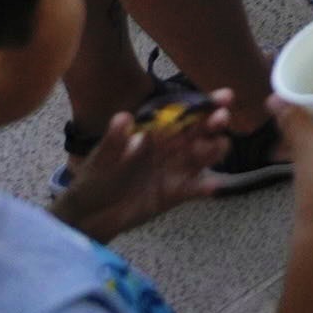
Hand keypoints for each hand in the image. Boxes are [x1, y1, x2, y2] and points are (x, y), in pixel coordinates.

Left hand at [52, 96, 231, 236]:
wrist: (88, 215)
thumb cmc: (95, 179)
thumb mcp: (100, 158)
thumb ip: (114, 140)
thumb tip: (124, 118)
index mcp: (156, 132)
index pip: (185, 113)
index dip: (205, 103)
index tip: (224, 97)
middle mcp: (171, 148)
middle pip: (202, 131)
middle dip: (215, 122)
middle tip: (220, 118)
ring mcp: (176, 170)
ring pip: (205, 156)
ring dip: (214, 149)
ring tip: (212, 148)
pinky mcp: (175, 194)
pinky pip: (194, 189)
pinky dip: (204, 187)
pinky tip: (211, 186)